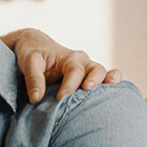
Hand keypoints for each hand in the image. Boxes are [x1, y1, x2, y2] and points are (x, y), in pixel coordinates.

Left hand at [2, 28, 121, 102]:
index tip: (60, 99)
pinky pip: (105, 80)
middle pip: (95, 70)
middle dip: (94, 80)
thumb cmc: (33, 54)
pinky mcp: (89, 79)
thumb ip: (34, 79)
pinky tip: (117, 93)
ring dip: (107, 82)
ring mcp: (89, 70)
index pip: (73, 71)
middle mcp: (83, 62)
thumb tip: (36, 99)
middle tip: (87, 89)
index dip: (69, 86)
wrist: (36, 47)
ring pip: (103, 74)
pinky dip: (112, 83)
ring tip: (108, 91)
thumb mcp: (30, 63)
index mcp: (70, 57)